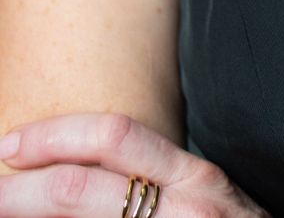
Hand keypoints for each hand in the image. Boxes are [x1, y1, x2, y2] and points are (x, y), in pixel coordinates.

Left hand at [0, 112, 270, 215]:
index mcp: (191, 175)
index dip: (54, 136)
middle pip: (80, 187)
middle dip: (20, 189)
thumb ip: (155, 178)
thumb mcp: (203, 197)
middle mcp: (183, 207)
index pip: (112, 135)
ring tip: (2, 210)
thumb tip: (77, 171)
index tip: (11, 143)